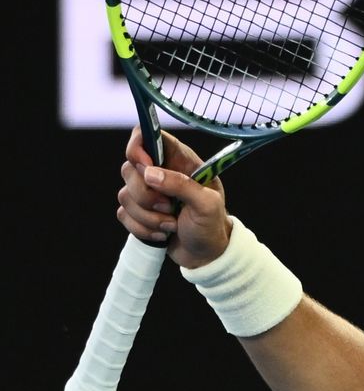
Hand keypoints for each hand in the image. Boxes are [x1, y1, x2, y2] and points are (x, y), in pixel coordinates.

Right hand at [117, 127, 230, 267]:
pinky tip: (163, 234)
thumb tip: (150, 173)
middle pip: (129, 169)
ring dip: (149, 217)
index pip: (145, 135)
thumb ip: (182, 184)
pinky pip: (123, 215)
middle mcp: (159, 171)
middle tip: (171, 208)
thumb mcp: (207, 204)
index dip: (138, 147)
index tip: (146, 168)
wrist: (207, 254)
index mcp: (179, 160)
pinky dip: (142, 229)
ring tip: (173, 225)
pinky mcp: (138, 211)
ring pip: (124, 196)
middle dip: (147, 195)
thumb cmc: (212, 225)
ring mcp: (146, 192)